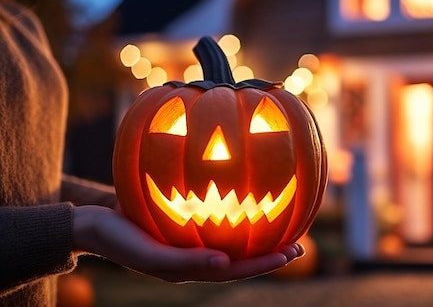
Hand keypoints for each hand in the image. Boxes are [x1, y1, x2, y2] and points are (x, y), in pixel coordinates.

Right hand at [72, 205, 303, 282]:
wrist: (94, 222)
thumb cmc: (120, 238)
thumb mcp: (151, 254)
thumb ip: (186, 262)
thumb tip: (225, 264)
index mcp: (192, 270)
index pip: (237, 270)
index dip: (265, 264)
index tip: (291, 254)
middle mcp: (197, 258)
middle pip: (241, 259)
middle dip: (271, 254)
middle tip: (301, 245)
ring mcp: (193, 241)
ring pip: (233, 241)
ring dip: (259, 236)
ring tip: (286, 226)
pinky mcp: (186, 225)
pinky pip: (217, 222)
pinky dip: (237, 216)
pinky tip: (250, 198)